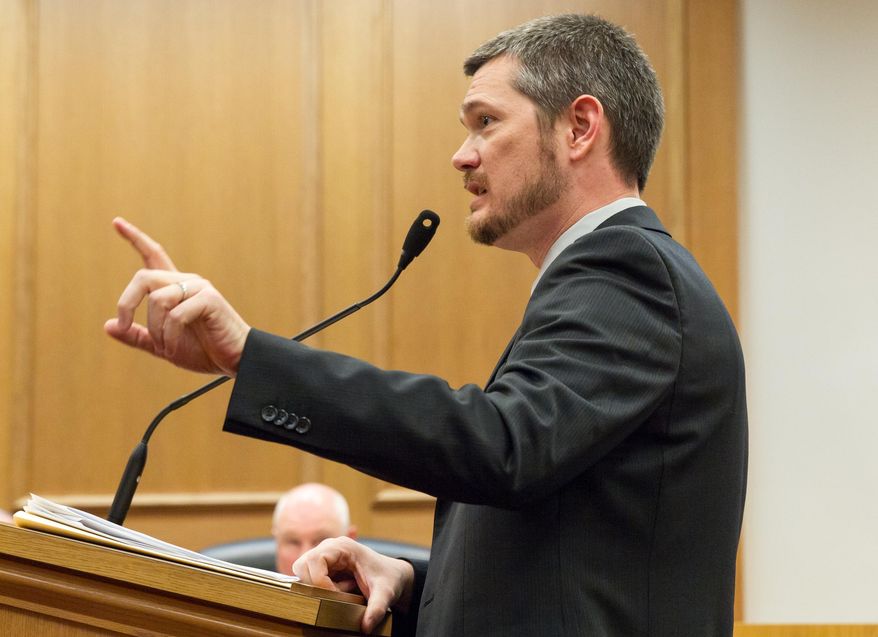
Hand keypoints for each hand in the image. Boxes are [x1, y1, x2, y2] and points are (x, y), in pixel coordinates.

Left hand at [104, 217, 249, 375]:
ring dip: (155, 330)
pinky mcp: (209, 299)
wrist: (234, 360)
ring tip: (165, 348)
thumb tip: (109, 326)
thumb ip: (138, 336)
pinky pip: (175, 315)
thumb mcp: (163, 345)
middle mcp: (186, 282)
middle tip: (125, 324)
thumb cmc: (203, 350)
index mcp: (175, 288)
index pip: (154, 256)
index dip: (134, 239)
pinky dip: (169, 337)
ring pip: (157, 299)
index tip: (116, 222)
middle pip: (143, 277)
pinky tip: (173, 349)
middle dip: (127, 302)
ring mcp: (199, 288)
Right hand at [293, 537, 414, 633]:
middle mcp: (331, 547)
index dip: (319, 582)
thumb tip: (365, 627)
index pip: (315, 560)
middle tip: (336, 595)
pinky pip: (309, 578)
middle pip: (303, 565)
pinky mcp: (323, 565)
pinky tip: (338, 591)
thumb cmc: (388, 579)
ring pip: (303, 572)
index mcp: (343, 546)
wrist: (393, 575)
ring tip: (339, 592)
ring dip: (317, 587)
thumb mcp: (385, 594)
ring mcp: (325, 555)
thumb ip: (377, 608)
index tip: (336, 596)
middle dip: (315, 586)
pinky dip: (319, 589)